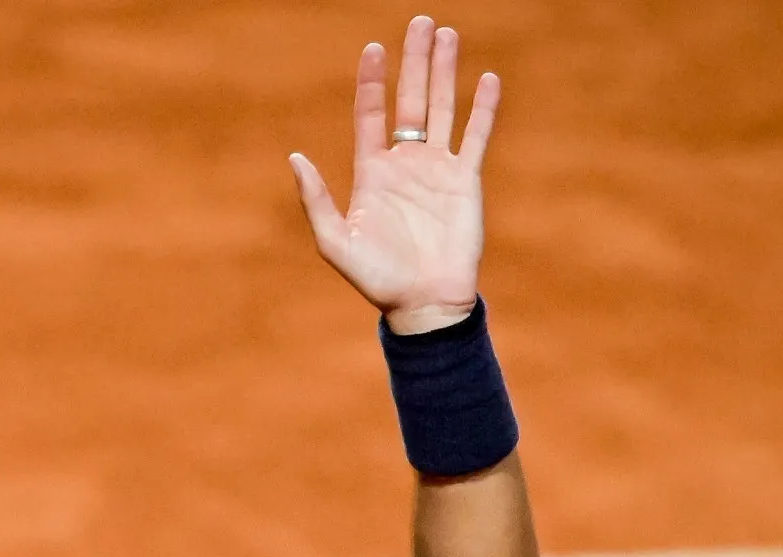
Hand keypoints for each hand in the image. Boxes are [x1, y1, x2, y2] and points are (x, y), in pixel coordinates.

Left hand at [288, 16, 500, 334]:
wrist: (422, 302)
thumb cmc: (376, 278)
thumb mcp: (334, 241)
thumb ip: (316, 199)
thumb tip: (295, 157)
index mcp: (372, 172)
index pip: (371, 115)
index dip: (373, 82)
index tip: (374, 49)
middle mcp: (404, 163)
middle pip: (409, 100)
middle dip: (414, 62)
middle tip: (420, 22)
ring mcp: (437, 169)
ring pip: (441, 109)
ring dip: (445, 73)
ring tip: (447, 35)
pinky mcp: (466, 181)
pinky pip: (476, 137)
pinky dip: (483, 109)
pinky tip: (487, 80)